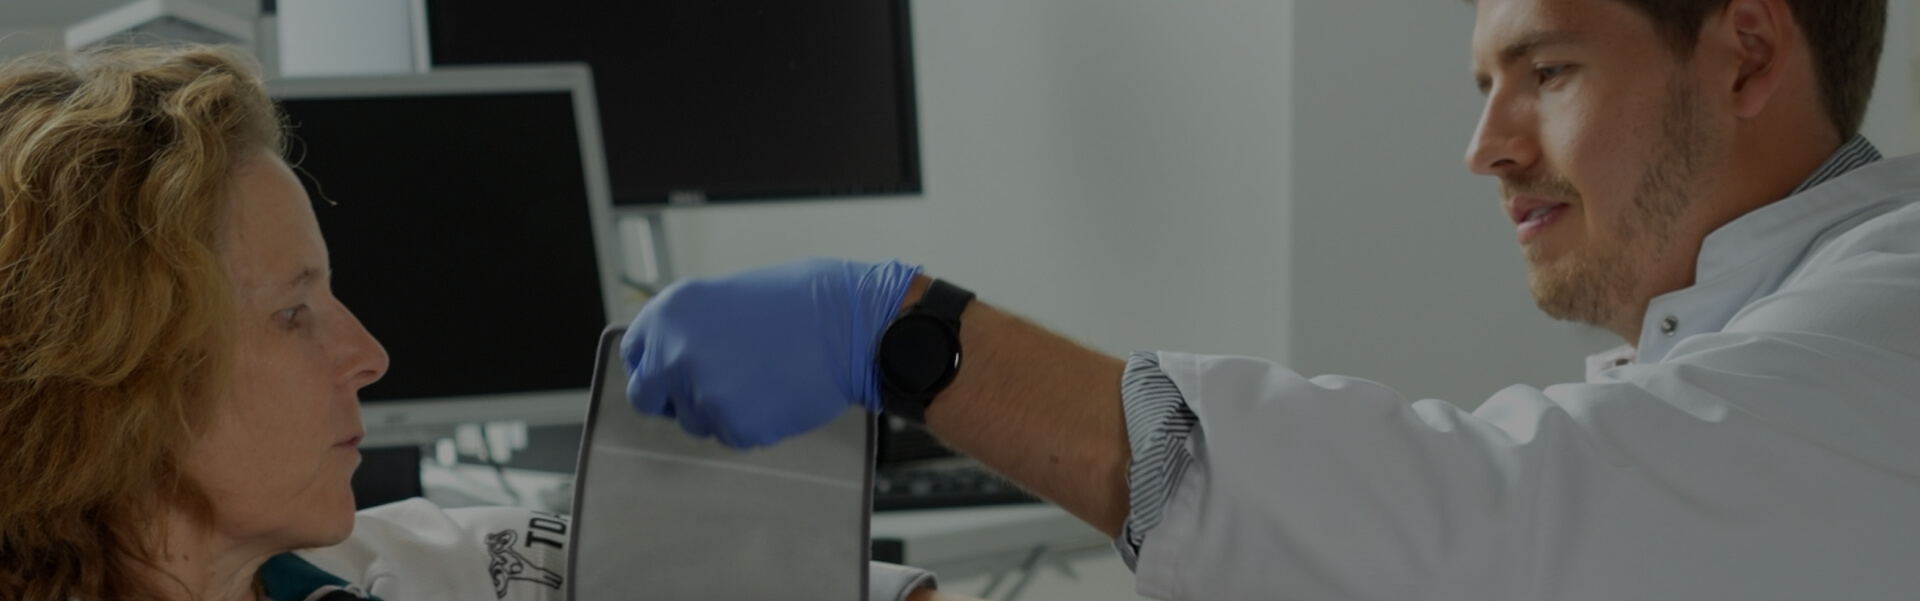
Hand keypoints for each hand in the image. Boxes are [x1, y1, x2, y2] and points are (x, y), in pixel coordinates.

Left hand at [622, 258, 921, 446]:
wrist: (851, 323)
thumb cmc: (800, 303)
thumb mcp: (725, 298)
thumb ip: (686, 329)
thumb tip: (665, 360)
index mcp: (667, 314)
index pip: (634, 356)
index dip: (654, 367)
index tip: (669, 373)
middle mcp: (673, 354)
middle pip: (646, 397)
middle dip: (672, 398)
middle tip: (710, 387)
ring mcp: (701, 393)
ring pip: (694, 421)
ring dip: (719, 408)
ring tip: (762, 376)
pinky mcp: (734, 426)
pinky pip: (731, 435)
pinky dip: (753, 422)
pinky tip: (777, 393)